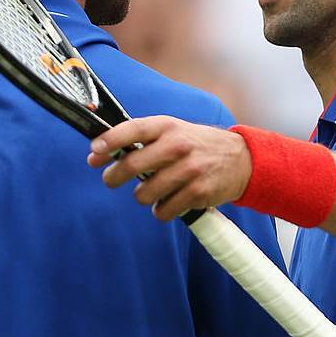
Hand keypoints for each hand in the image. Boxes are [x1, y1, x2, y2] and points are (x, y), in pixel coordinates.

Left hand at [87, 116, 252, 220]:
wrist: (241, 159)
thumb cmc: (197, 144)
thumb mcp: (174, 131)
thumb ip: (142, 139)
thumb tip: (99, 151)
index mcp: (168, 126)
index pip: (132, 130)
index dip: (109, 141)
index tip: (94, 152)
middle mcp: (178, 145)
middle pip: (132, 165)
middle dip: (113, 176)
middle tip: (111, 179)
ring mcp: (189, 170)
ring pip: (144, 193)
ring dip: (142, 196)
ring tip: (152, 190)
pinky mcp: (198, 193)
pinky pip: (163, 210)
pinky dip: (161, 210)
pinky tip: (169, 201)